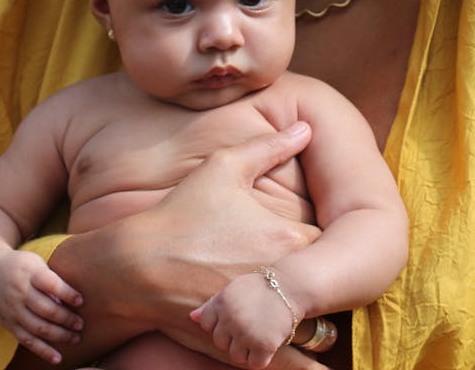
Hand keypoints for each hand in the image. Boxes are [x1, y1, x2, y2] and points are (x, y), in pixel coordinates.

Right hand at [0, 250, 82, 363]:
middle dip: (66, 319)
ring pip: (38, 328)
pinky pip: (27, 341)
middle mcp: (19, 293)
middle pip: (45, 309)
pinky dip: (43, 351)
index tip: (81, 300)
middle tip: (81, 324)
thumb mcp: (35, 263)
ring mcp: (13, 311)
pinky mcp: (9, 325)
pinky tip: (58, 357)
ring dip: (59, 336)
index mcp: (29, 273)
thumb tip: (68, 302)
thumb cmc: (20, 266)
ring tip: (76, 338)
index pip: (50, 284)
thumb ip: (51, 279)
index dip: (67, 293)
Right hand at [47, 123, 319, 365]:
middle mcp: (285, 278)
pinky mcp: (249, 346)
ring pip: (314, 323)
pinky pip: (293, 361)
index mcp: (289, 235)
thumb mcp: (224, 167)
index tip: (324, 234)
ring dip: (311, 313)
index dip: (334, 239)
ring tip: (298, 300)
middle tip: (318, 266)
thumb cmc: (182, 212)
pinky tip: (316, 367)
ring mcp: (268, 315)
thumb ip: (270, 146)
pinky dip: (305, 363)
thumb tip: (306, 128)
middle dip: (326, 275)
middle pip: (328, 281)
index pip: (337, 240)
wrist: (137, 267)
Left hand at [191, 271, 299, 368]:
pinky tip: (267, 343)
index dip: (220, 324)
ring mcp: (246, 333)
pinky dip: (261, 358)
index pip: (206, 325)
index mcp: (222, 303)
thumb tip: (192, 318)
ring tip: (258, 333)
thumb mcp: (233, 289)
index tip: (234, 317)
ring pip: (235, 356)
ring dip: (246, 350)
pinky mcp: (263, 345)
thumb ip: (212, 305)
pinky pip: (254, 364)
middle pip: (220, 343)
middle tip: (249, 325)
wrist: (289, 287)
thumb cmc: (259, 288)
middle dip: (232, 338)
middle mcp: (231, 318)